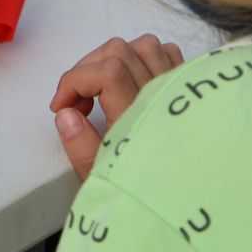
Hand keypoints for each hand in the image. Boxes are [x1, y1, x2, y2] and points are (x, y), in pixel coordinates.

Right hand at [49, 34, 184, 180]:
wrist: (188, 205)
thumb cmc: (148, 192)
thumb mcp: (103, 180)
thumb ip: (81, 147)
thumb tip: (65, 114)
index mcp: (137, 120)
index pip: (105, 72)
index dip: (73, 81)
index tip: (61, 105)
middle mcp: (160, 99)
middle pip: (119, 52)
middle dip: (86, 68)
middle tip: (78, 101)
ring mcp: (178, 91)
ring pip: (145, 46)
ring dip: (115, 59)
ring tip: (103, 87)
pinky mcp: (189, 90)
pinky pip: (170, 53)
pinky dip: (145, 58)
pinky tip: (132, 81)